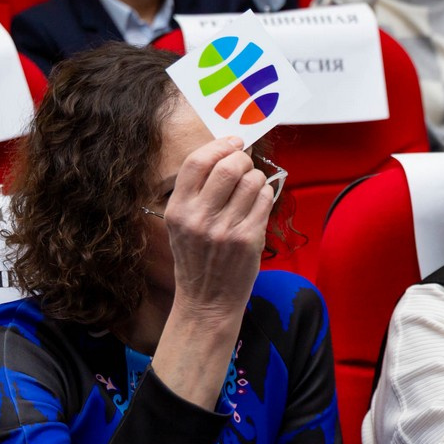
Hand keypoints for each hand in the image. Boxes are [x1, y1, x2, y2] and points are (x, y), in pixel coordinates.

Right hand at [164, 136, 272, 319]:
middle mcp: (199, 218)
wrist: (207, 302)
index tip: (233, 142)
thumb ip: (197, 192)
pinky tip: (258, 203)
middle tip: (246, 164)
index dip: (219, 145)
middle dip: (243, 159)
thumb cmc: (197, 259)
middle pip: (229, 166)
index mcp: (178, 209)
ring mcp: (225, 229)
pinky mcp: (248, 239)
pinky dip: (266, 195)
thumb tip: (227, 153)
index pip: (197, 162)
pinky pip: (265, 200)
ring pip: (252, 181)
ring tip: (252, 187)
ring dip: (257, 177)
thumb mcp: (182, 224)